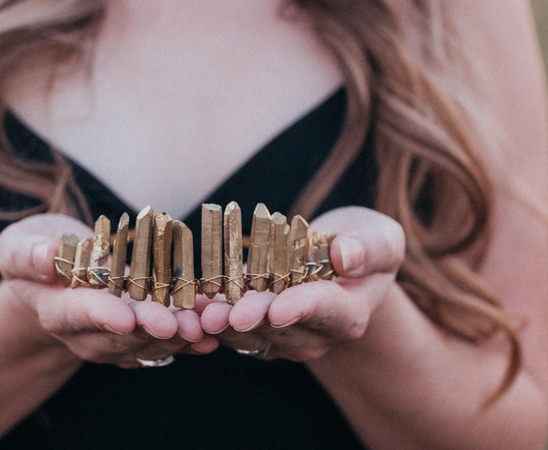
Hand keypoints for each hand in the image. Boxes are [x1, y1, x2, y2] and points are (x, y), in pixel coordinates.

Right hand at [0, 214, 217, 367]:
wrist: (52, 273)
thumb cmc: (34, 251)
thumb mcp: (18, 245)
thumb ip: (28, 254)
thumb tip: (46, 255)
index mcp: (55, 308)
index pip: (78, 314)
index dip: (103, 315)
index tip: (126, 315)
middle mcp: (86, 331)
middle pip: (121, 334)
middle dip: (152, 329)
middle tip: (179, 324)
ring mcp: (115, 334)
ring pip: (148, 341)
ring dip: (179, 334)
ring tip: (205, 324)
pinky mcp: (138, 329)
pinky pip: (165, 336)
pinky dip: (190, 330)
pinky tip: (214, 321)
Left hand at [200, 206, 404, 361]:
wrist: (342, 257)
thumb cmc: (365, 243)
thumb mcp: (382, 237)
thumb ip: (370, 249)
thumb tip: (347, 255)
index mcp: (349, 312)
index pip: (324, 311)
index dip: (299, 309)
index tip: (276, 308)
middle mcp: (317, 333)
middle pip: (279, 328)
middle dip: (248, 320)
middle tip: (221, 314)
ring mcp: (285, 334)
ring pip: (250, 334)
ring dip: (222, 324)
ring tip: (198, 311)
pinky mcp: (259, 326)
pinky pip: (233, 327)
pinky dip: (211, 316)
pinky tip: (189, 304)